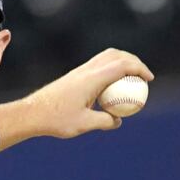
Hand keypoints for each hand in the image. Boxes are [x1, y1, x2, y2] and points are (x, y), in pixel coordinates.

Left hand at [24, 48, 153, 138]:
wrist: (31, 114)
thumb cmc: (56, 119)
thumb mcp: (84, 124)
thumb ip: (105, 121)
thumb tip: (118, 120)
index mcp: (91, 78)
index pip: (122, 65)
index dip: (140, 69)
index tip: (149, 79)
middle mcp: (85, 71)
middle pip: (114, 55)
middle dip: (132, 61)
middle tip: (142, 75)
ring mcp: (78, 73)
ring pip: (104, 58)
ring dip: (120, 63)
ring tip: (130, 79)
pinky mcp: (73, 77)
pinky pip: (96, 67)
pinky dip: (109, 70)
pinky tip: (110, 87)